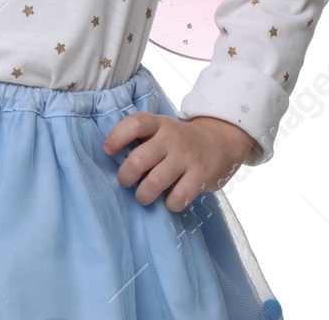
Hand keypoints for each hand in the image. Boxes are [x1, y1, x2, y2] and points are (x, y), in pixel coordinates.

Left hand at [102, 113, 258, 212]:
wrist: (220, 141)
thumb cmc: (178, 141)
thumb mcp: (161, 130)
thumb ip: (140, 140)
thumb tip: (110, 159)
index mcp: (159, 124)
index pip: (135, 124)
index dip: (117, 137)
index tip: (107, 151)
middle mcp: (172, 138)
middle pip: (139, 159)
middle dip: (125, 177)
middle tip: (126, 182)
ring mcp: (187, 157)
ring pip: (155, 182)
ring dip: (143, 195)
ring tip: (143, 196)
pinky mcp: (201, 176)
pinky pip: (179, 197)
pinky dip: (170, 204)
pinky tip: (169, 201)